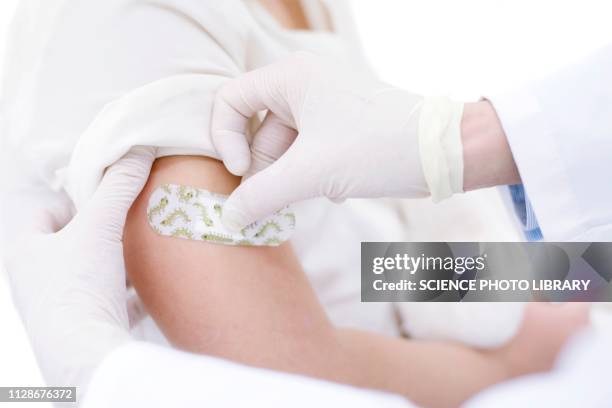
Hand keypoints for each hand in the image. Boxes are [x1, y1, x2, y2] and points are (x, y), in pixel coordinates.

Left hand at [4, 147, 155, 390]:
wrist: (88, 354)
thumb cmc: (78, 286)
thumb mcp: (100, 227)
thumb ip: (118, 186)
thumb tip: (138, 149)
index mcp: (26, 249)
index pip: (48, 209)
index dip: (79, 199)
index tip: (110, 199)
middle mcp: (37, 278)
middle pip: (74, 241)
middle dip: (106, 231)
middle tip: (132, 222)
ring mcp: (61, 304)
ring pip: (93, 271)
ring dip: (119, 262)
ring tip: (146, 251)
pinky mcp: (85, 325)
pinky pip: (111, 300)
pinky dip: (131, 293)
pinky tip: (153, 287)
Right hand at [212, 52, 464, 230]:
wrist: (442, 152)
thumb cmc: (377, 147)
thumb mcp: (311, 173)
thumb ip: (261, 196)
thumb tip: (228, 218)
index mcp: (290, 78)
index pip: (230, 101)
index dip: (225, 140)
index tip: (242, 173)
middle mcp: (304, 84)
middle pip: (258, 130)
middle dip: (264, 171)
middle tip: (272, 204)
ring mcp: (325, 104)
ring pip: (285, 146)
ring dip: (291, 178)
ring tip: (317, 193)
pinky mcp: (341, 125)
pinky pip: (308, 151)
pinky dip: (312, 174)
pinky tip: (337, 189)